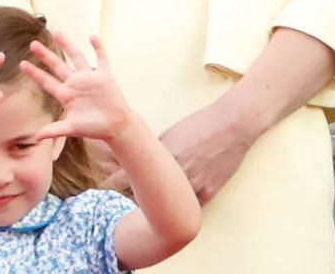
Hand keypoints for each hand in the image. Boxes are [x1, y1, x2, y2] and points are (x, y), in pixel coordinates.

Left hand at [21, 34, 141, 146]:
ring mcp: (90, 78)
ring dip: (67, 45)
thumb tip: (36, 137)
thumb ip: (55, 131)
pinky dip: (98, 48)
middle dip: (45, 55)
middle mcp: (75, 84)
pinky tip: (92, 37)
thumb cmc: (93, 128)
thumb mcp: (72, 129)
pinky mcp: (104, 77)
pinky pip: (101, 59)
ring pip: (76, 57)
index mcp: (66, 95)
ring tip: (57, 33)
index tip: (22, 64)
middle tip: (32, 43)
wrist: (115, 126)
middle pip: (57, 65)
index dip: (34, 73)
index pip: (47, 81)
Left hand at [101, 98, 252, 203]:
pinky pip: (189, 206)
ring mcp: (191, 186)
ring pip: (167, 206)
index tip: (102, 189)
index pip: (126, 177)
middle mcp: (173, 174)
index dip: (113, 184)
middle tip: (121, 202)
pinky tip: (176, 209)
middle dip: (133, 198)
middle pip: (143, 196)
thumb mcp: (172, 133)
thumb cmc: (201, 125)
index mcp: (160, 158)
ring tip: (153, 207)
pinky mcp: (207, 193)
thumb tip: (138, 155)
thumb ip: (155, 149)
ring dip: (158, 206)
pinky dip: (181, 207)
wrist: (232, 125)